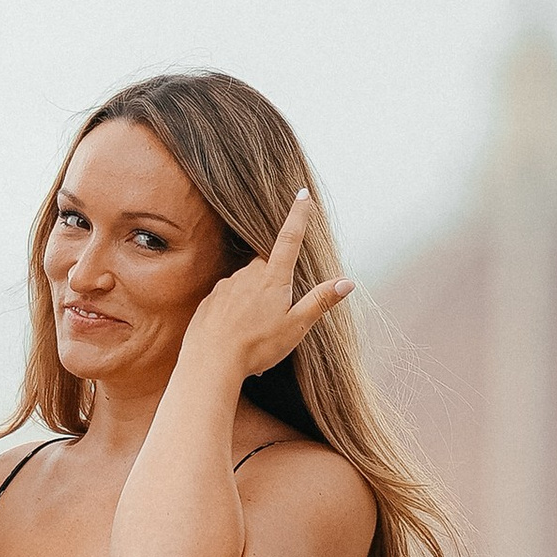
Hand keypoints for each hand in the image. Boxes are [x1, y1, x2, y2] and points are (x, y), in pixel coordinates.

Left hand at [182, 189, 352, 383]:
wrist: (209, 364)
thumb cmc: (256, 347)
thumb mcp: (296, 327)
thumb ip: (320, 301)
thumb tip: (347, 282)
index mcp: (272, 278)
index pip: (289, 238)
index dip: (298, 215)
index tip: (303, 193)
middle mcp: (247, 275)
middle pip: (267, 265)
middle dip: (276, 279)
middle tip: (278, 312)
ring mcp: (226, 286)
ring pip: (247, 282)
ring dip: (255, 298)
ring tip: (256, 332)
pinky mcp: (210, 300)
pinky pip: (229, 299)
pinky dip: (236, 312)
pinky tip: (238, 333)